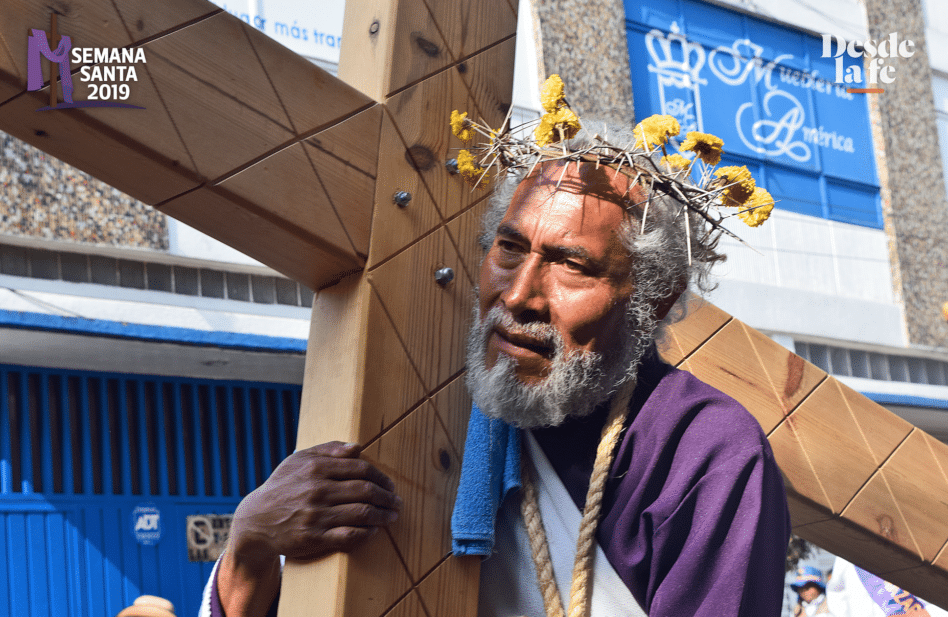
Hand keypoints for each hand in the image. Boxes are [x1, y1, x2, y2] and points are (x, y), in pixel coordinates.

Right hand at [217, 441, 400, 616]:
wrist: (256, 520)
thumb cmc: (283, 486)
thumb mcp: (298, 460)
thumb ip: (329, 450)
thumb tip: (358, 447)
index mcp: (316, 468)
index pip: (361, 469)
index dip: (381, 477)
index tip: (391, 485)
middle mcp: (317, 491)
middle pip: (366, 491)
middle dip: (388, 497)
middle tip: (397, 502)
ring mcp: (315, 515)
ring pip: (362, 513)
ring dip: (383, 515)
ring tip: (392, 517)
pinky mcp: (313, 538)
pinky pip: (349, 536)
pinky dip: (366, 533)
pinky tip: (374, 530)